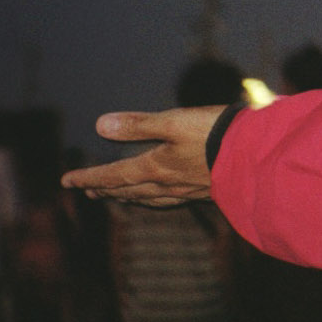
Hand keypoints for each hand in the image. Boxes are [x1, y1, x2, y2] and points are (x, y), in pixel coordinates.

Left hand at [60, 107, 224, 206]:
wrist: (255, 155)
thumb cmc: (215, 134)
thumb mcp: (174, 121)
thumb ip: (139, 125)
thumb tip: (100, 125)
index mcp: (154, 167)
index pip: (113, 175)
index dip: (88, 177)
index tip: (66, 181)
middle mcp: (166, 184)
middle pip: (128, 190)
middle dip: (105, 189)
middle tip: (88, 191)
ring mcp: (186, 190)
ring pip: (148, 198)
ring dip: (128, 196)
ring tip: (119, 196)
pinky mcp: (205, 191)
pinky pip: (170, 200)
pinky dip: (155, 199)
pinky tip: (163, 196)